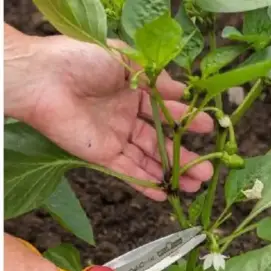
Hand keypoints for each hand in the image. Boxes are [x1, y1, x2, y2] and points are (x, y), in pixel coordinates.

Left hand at [4, 28, 213, 200]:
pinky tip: (164, 193)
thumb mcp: (126, 60)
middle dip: (186, 155)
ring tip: (196, 184)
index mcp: (133, 90)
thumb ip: (156, 78)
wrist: (42, 78)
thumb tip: (183, 89)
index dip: (187, 120)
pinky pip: (127, 172)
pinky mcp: (100, 155)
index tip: (208, 128)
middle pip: (161, 141)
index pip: (166, 110)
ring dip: (172, 172)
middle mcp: (125, 115)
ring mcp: (114, 137)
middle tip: (209, 168)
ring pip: (149, 159)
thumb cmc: (81, 59)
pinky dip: (145, 183)